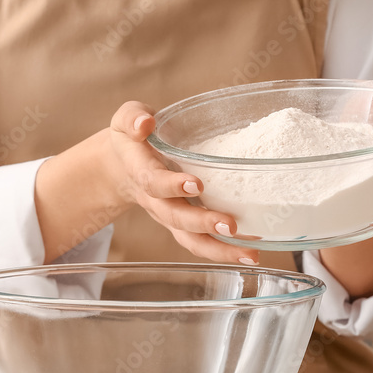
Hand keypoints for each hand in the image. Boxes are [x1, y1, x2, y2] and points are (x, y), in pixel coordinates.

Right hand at [108, 101, 259, 264]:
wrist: (123, 165)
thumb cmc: (133, 137)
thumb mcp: (126, 119)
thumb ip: (133, 118)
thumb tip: (145, 123)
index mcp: (139, 170)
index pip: (151, 181)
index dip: (171, 185)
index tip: (196, 184)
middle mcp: (154, 199)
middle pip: (175, 216)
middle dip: (202, 223)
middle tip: (229, 225)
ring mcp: (168, 215)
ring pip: (189, 238)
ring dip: (218, 249)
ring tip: (249, 254)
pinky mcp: (182, 225)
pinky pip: (200, 243)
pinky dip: (223, 251)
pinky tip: (250, 252)